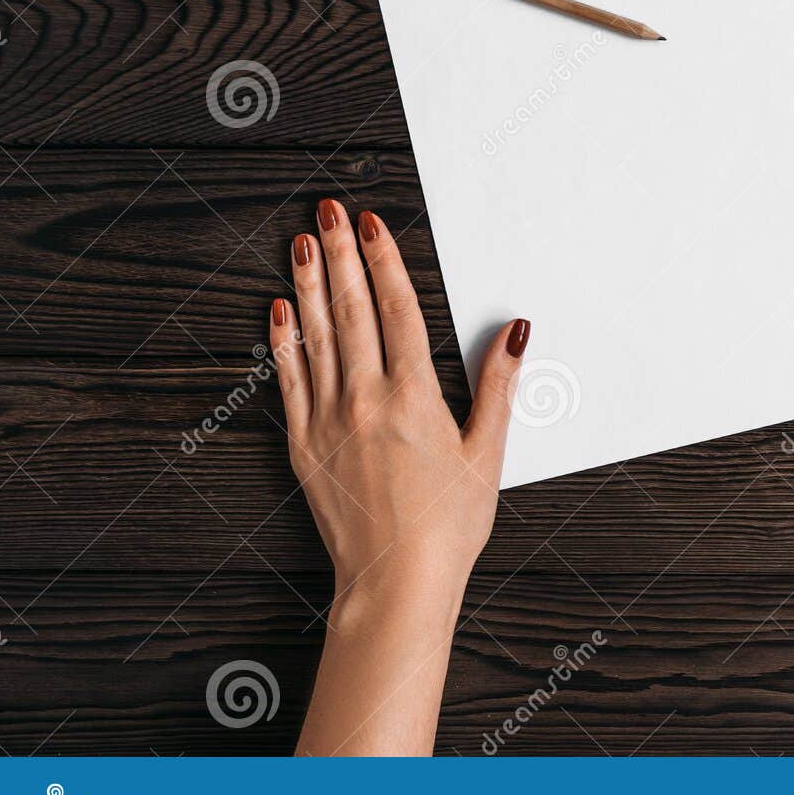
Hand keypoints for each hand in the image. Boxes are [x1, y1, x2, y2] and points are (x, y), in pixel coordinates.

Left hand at [270, 198, 527, 753]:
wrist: (395, 582)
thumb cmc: (449, 527)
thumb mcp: (488, 454)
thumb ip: (498, 386)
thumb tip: (516, 333)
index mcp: (415, 397)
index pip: (397, 309)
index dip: (383, 260)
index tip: (371, 224)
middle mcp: (367, 399)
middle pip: (350, 309)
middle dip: (339, 255)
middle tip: (328, 212)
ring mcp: (329, 420)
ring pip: (314, 336)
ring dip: (307, 284)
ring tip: (300, 243)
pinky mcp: (304, 445)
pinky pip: (289, 380)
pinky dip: (282, 341)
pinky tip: (278, 310)